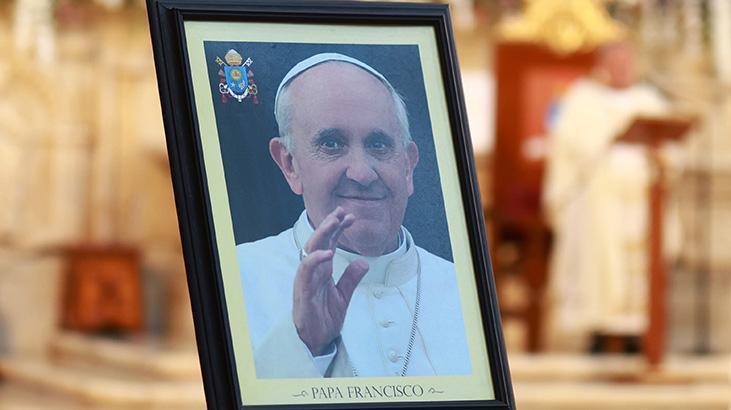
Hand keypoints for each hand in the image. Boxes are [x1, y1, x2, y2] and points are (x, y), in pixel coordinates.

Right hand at [293, 207, 368, 355]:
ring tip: (334, 222)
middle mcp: (313, 271)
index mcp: (322, 271)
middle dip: (329, 225)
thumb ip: (351, 278)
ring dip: (322, 234)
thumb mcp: (343, 296)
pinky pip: (306, 271)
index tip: (350, 217)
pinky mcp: (303, 290)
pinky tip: (327, 252)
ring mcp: (307, 279)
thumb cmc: (324, 318)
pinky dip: (315, 259)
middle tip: (341, 211)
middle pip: (319, 241)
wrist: (315, 341)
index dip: (338, 229)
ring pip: (311, 250)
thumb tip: (363, 262)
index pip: (329, 244)